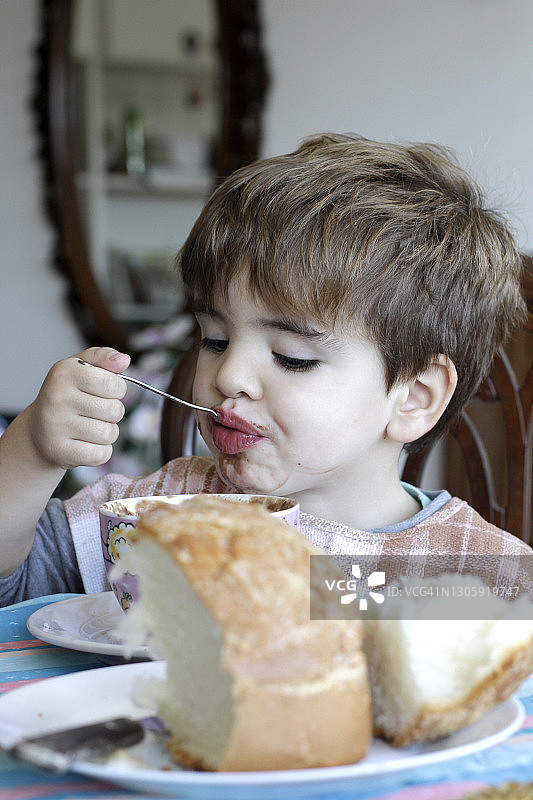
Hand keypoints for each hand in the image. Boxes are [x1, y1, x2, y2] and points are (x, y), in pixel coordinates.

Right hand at [28, 347, 130, 468]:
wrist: (39, 431)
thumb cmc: (67, 396)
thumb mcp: (81, 368)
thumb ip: (104, 357)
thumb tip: (123, 360)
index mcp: (64, 373)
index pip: (114, 384)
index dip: (117, 389)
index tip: (104, 391)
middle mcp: (56, 397)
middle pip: (115, 410)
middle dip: (112, 412)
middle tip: (94, 412)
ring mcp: (56, 426)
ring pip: (109, 433)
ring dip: (107, 432)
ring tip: (89, 427)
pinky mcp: (60, 451)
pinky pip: (101, 454)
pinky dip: (100, 451)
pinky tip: (86, 443)